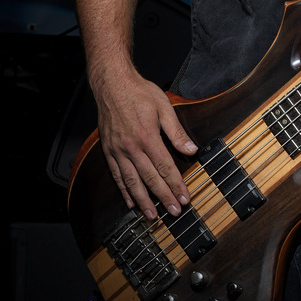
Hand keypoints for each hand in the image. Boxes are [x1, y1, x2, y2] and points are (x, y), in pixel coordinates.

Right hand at [93, 65, 197, 219]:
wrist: (112, 84)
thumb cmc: (139, 92)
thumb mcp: (164, 107)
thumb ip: (176, 131)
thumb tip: (191, 149)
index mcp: (147, 137)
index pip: (165, 167)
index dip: (175, 184)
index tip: (184, 198)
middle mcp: (131, 147)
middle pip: (150, 178)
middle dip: (163, 197)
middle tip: (173, 212)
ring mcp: (118, 150)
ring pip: (131, 181)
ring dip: (143, 201)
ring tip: (152, 216)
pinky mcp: (109, 150)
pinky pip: (116, 175)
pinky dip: (124, 190)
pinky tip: (130, 201)